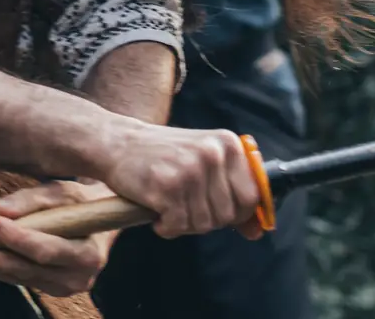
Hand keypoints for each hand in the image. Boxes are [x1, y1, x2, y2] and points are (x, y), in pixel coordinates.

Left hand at [0, 179, 115, 296]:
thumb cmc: (80, 202)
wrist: (98, 221)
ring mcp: (61, 286)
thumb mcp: (63, 191)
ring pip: (16, 277)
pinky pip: (15, 278)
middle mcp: (77, 277)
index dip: (19, 239)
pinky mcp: (46, 287)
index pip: (47, 249)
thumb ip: (32, 199)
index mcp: (88, 253)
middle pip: (28, 269)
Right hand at [96, 121, 264, 240]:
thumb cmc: (162, 155)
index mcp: (227, 144)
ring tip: (170, 208)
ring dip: (185, 224)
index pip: (251, 196)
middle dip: (207, 220)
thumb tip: (257, 231)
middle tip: (185, 209)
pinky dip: (167, 228)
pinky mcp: (167, 187)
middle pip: (227, 214)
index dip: (238, 214)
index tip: (220, 215)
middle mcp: (212, 154)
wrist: (116, 144)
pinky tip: (157, 213)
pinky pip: (178, 226)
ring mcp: (190, 170)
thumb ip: (232, 191)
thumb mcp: (203, 160)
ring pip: (204, 223)